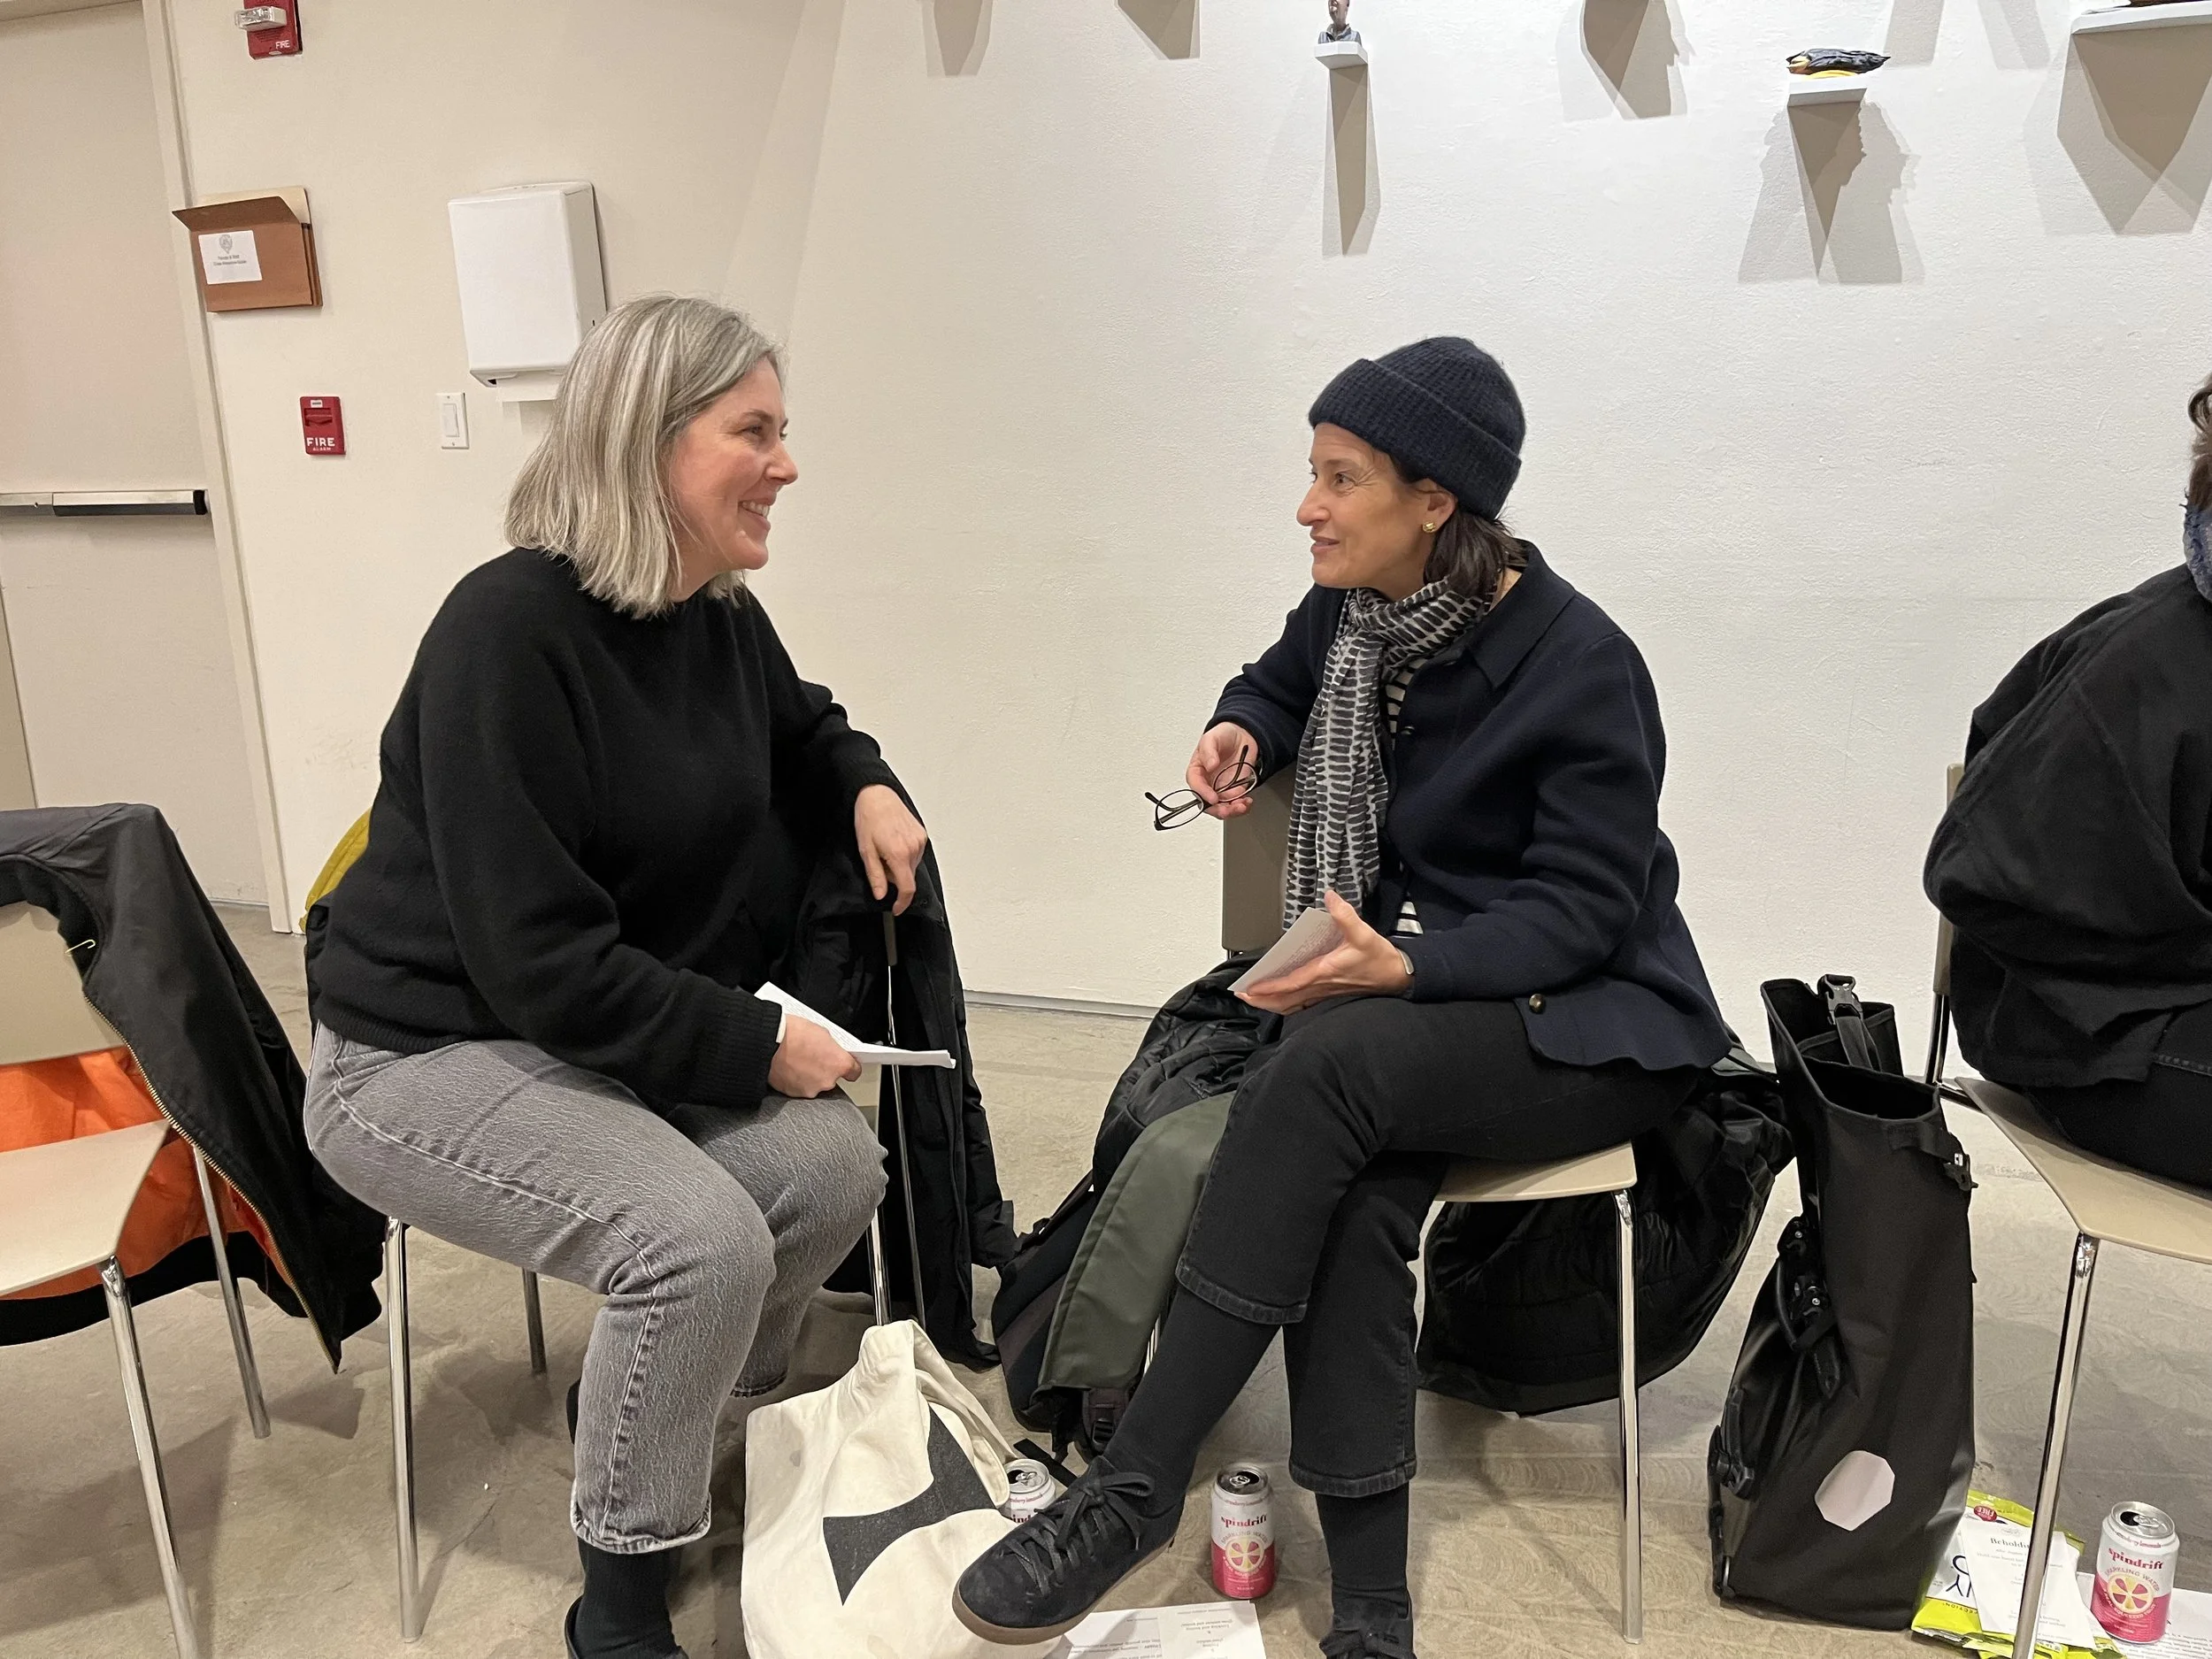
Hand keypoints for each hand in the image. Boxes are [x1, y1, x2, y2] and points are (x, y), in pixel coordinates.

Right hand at [768, 1014, 862, 1098]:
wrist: (768, 1042)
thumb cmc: (793, 1034)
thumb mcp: (821, 1032)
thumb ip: (830, 1047)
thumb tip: (829, 1051)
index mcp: (839, 1064)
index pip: (854, 1071)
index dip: (850, 1067)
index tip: (847, 1065)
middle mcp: (827, 1081)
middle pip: (831, 1078)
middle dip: (823, 1069)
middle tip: (812, 1056)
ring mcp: (810, 1089)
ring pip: (814, 1084)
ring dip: (809, 1075)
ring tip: (797, 1060)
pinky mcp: (793, 1094)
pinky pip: (798, 1087)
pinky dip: (795, 1080)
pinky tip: (788, 1067)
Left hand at [855, 784, 927, 915]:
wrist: (878, 796)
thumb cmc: (869, 819)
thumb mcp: (865, 851)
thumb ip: (876, 876)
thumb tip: (881, 894)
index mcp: (899, 854)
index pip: (907, 888)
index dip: (902, 903)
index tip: (897, 908)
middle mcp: (913, 848)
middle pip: (908, 877)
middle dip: (894, 877)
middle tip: (880, 861)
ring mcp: (920, 841)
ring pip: (912, 866)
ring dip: (900, 865)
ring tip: (886, 847)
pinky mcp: (922, 834)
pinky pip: (916, 854)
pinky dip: (905, 855)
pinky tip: (894, 841)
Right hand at [1186, 723, 1259, 818]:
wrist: (1243, 735)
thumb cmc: (1223, 735)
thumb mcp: (1211, 738)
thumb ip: (1208, 751)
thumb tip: (1210, 765)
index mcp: (1197, 771)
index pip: (1196, 786)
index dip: (1203, 794)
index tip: (1213, 798)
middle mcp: (1208, 783)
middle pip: (1208, 803)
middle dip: (1218, 809)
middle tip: (1227, 809)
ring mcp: (1221, 788)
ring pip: (1222, 807)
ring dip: (1231, 811)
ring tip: (1241, 806)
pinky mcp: (1235, 790)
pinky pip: (1236, 804)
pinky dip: (1242, 807)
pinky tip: (1246, 802)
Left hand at [1237, 890, 1411, 1013]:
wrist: (1398, 977)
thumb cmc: (1380, 959)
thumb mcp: (1364, 934)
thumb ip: (1345, 915)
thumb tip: (1330, 897)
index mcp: (1325, 972)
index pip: (1290, 983)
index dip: (1269, 987)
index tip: (1250, 988)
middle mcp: (1322, 986)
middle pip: (1285, 1000)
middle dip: (1262, 999)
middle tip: (1242, 995)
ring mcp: (1325, 993)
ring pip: (1292, 1005)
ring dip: (1272, 1003)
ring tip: (1255, 998)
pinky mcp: (1330, 994)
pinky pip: (1302, 1004)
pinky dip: (1287, 1003)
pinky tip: (1279, 999)